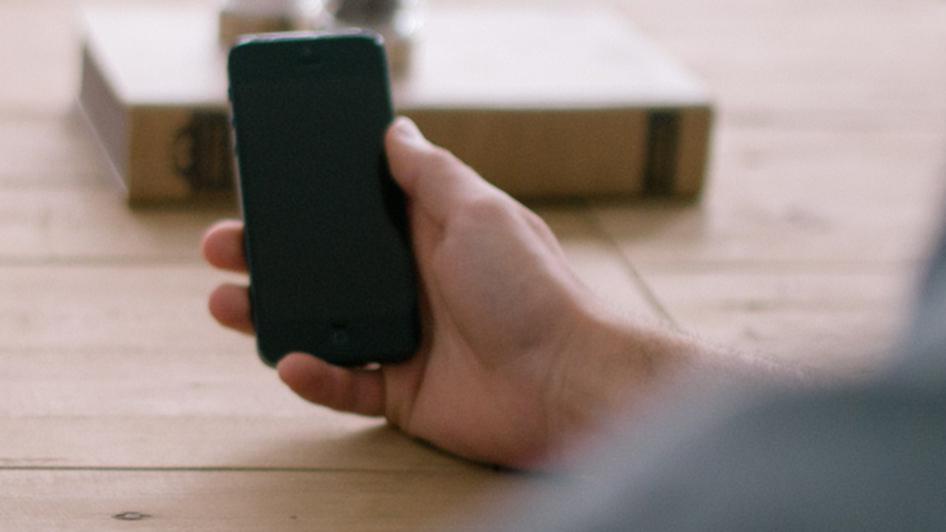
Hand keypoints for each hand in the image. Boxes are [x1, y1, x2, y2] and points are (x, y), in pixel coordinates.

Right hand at [203, 118, 663, 467]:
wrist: (563, 380)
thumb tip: (395, 128)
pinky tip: (291, 362)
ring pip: (321, 326)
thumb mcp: (478, 211)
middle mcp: (410, 284)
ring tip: (225, 302)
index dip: (309, 201)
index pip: (353, 212)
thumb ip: (431, 173)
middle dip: (269, 257)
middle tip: (223, 245)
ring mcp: (404, 339)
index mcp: (425, 236)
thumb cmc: (529, 287)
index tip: (263, 188)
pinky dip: (316, 378)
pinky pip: (346, 387)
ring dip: (271, 315)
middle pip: (324, 269)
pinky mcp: (403, 392)